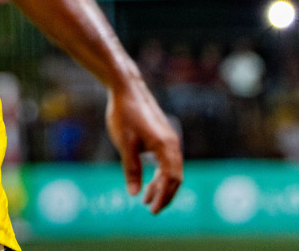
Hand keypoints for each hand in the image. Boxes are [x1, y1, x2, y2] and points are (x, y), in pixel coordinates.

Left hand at [105, 75, 182, 213]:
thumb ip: (131, 168)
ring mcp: (168, 140)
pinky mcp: (162, 137)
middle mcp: (172, 144)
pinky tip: (149, 182)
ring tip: (145, 199)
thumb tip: (134, 194)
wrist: (126, 89)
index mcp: (166, 145)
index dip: (163, 196)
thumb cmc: (125, 114)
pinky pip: (166, 161)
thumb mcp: (124, 143)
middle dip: (164, 195)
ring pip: (171, 169)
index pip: (171, 178)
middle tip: (150, 210)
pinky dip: (159, 174)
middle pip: (175, 177)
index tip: (152, 209)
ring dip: (160, 186)